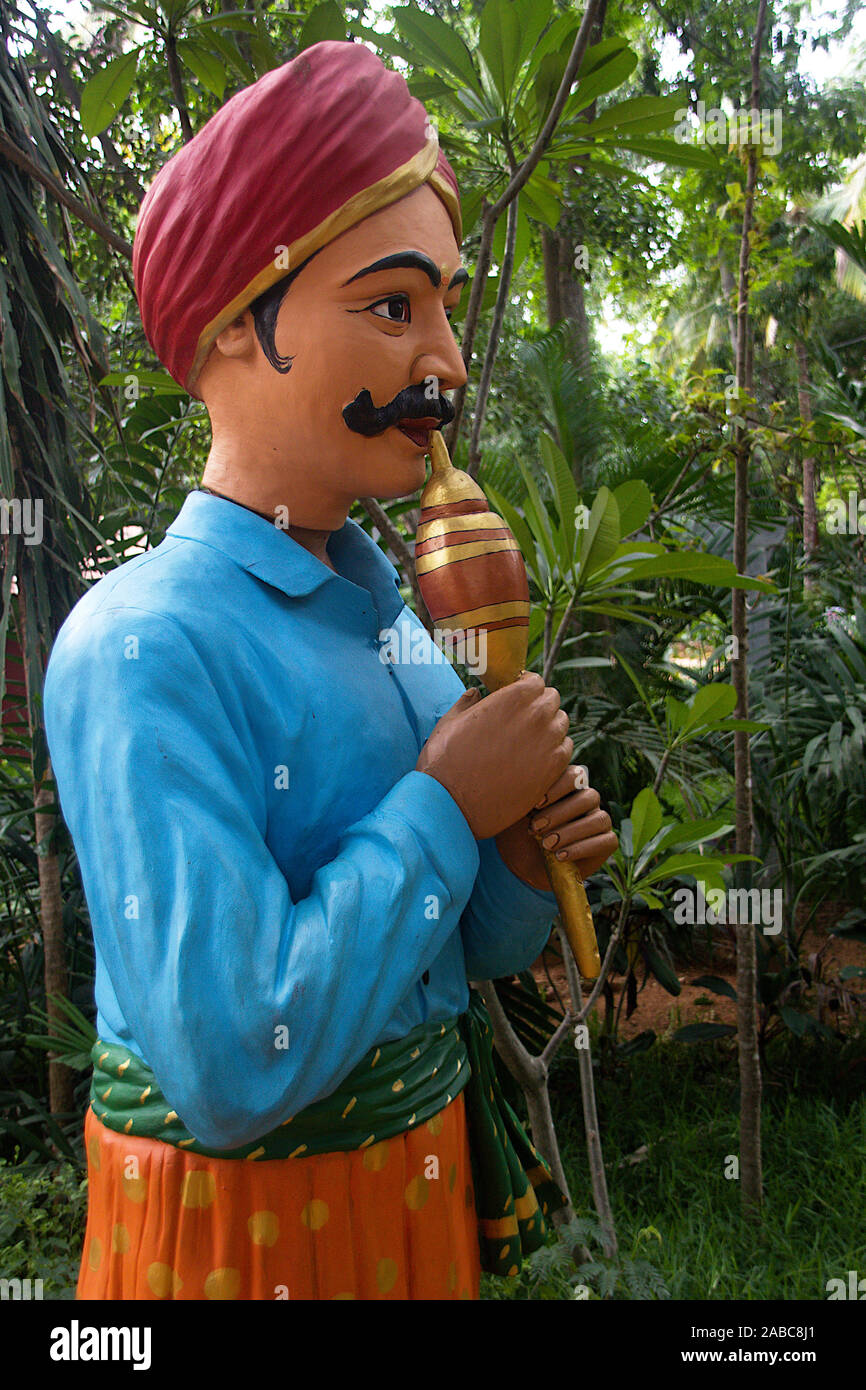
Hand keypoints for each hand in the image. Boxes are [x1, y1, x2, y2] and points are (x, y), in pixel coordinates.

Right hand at [415, 673, 572, 839]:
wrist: (453, 805)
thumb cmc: (445, 763)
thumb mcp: (449, 723)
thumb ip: (466, 703)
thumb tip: (475, 694)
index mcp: (511, 699)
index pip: (535, 681)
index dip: (526, 687)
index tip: (518, 696)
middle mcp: (535, 716)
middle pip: (552, 700)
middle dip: (539, 705)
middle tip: (523, 718)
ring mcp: (548, 744)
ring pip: (561, 724)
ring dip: (549, 727)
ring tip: (530, 739)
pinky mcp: (553, 770)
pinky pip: (566, 750)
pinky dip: (555, 750)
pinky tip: (537, 758)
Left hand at [495, 765, 617, 891]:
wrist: (527, 864)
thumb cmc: (521, 833)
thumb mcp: (517, 814)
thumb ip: (523, 798)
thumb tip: (519, 785)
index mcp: (570, 786)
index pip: (575, 775)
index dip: (558, 787)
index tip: (536, 804)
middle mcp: (588, 800)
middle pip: (588, 797)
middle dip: (560, 813)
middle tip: (536, 828)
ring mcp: (600, 820)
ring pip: (598, 819)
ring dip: (571, 832)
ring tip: (546, 845)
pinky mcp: (607, 842)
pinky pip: (606, 841)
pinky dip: (581, 849)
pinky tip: (560, 856)